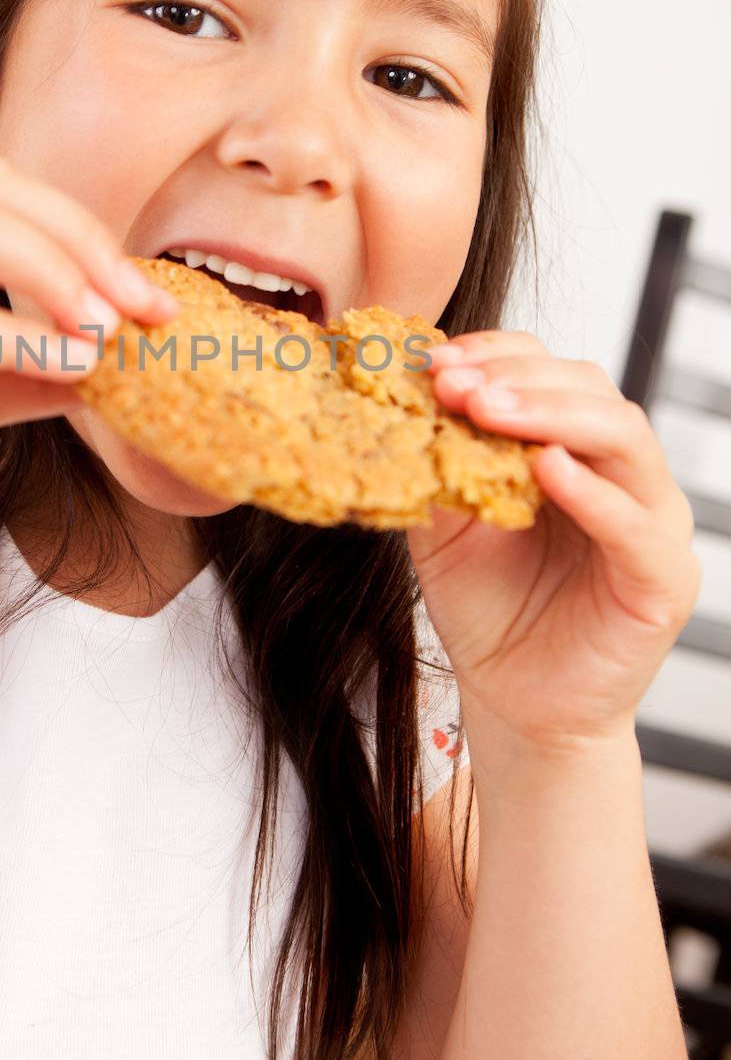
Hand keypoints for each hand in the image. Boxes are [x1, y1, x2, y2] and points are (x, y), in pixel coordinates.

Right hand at [0, 155, 178, 557]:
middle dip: (83, 244)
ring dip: (53, 273)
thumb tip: (118, 360)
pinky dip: (12, 337)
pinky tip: (66, 365)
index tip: (150, 295)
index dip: (84, 231)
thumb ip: (28, 365)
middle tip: (145, 307)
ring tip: (108, 330)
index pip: (0, 187)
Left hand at [404, 330, 701, 759]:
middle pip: (591, 390)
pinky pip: (636, 524)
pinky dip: (592, 492)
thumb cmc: (488, 608)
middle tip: (455, 384)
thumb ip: (435, 463)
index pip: (550, 372)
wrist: (513, 703)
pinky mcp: (662, 579)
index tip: (435, 361)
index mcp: (572, 447)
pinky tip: (544, 470)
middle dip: (517, 379)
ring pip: (623, 437)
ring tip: (486, 411)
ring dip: (550, 414)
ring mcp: (651, 522)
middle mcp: (621, 474)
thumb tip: (398, 399)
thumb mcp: (444, 522)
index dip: (495, 356)